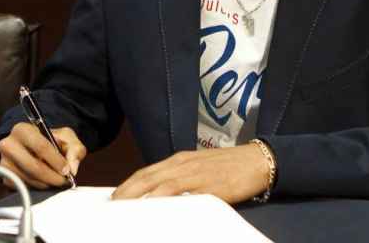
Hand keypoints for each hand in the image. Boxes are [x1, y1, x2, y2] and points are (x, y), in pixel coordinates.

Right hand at [0, 122, 85, 188]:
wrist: (35, 146)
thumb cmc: (52, 141)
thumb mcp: (67, 138)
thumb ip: (75, 149)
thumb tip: (72, 168)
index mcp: (22, 129)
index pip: (40, 147)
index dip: (56, 161)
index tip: (67, 170)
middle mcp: (8, 144)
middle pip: (33, 166)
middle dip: (52, 176)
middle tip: (64, 181)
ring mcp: (4, 162)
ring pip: (29, 179)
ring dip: (47, 184)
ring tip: (57, 180)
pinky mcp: (5, 177)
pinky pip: (24, 187)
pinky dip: (38, 188)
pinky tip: (44, 181)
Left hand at [111, 143, 269, 202]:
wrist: (256, 160)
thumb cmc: (227, 166)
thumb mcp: (198, 167)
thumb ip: (179, 177)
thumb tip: (159, 193)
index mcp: (178, 160)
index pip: (146, 172)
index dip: (128, 184)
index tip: (114, 197)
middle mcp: (183, 165)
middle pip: (148, 178)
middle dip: (128, 192)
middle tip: (112, 206)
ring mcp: (196, 175)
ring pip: (163, 185)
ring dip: (143, 197)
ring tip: (128, 209)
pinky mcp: (211, 187)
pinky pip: (188, 195)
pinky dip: (171, 201)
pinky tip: (160, 208)